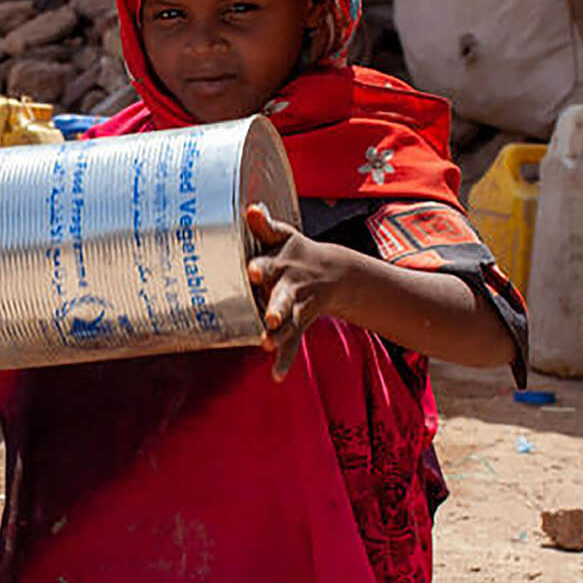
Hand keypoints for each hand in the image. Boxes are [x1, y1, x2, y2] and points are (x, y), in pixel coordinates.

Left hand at [244, 203, 355, 381]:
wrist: (332, 272)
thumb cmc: (292, 251)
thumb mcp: (282, 235)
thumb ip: (264, 225)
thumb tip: (251, 208)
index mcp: (280, 263)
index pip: (268, 263)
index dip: (260, 267)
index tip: (252, 271)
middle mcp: (289, 287)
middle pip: (282, 298)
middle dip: (276, 306)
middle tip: (272, 316)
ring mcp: (296, 307)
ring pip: (289, 323)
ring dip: (279, 334)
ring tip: (268, 344)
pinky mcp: (298, 325)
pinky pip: (292, 344)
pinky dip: (284, 360)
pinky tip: (277, 375)